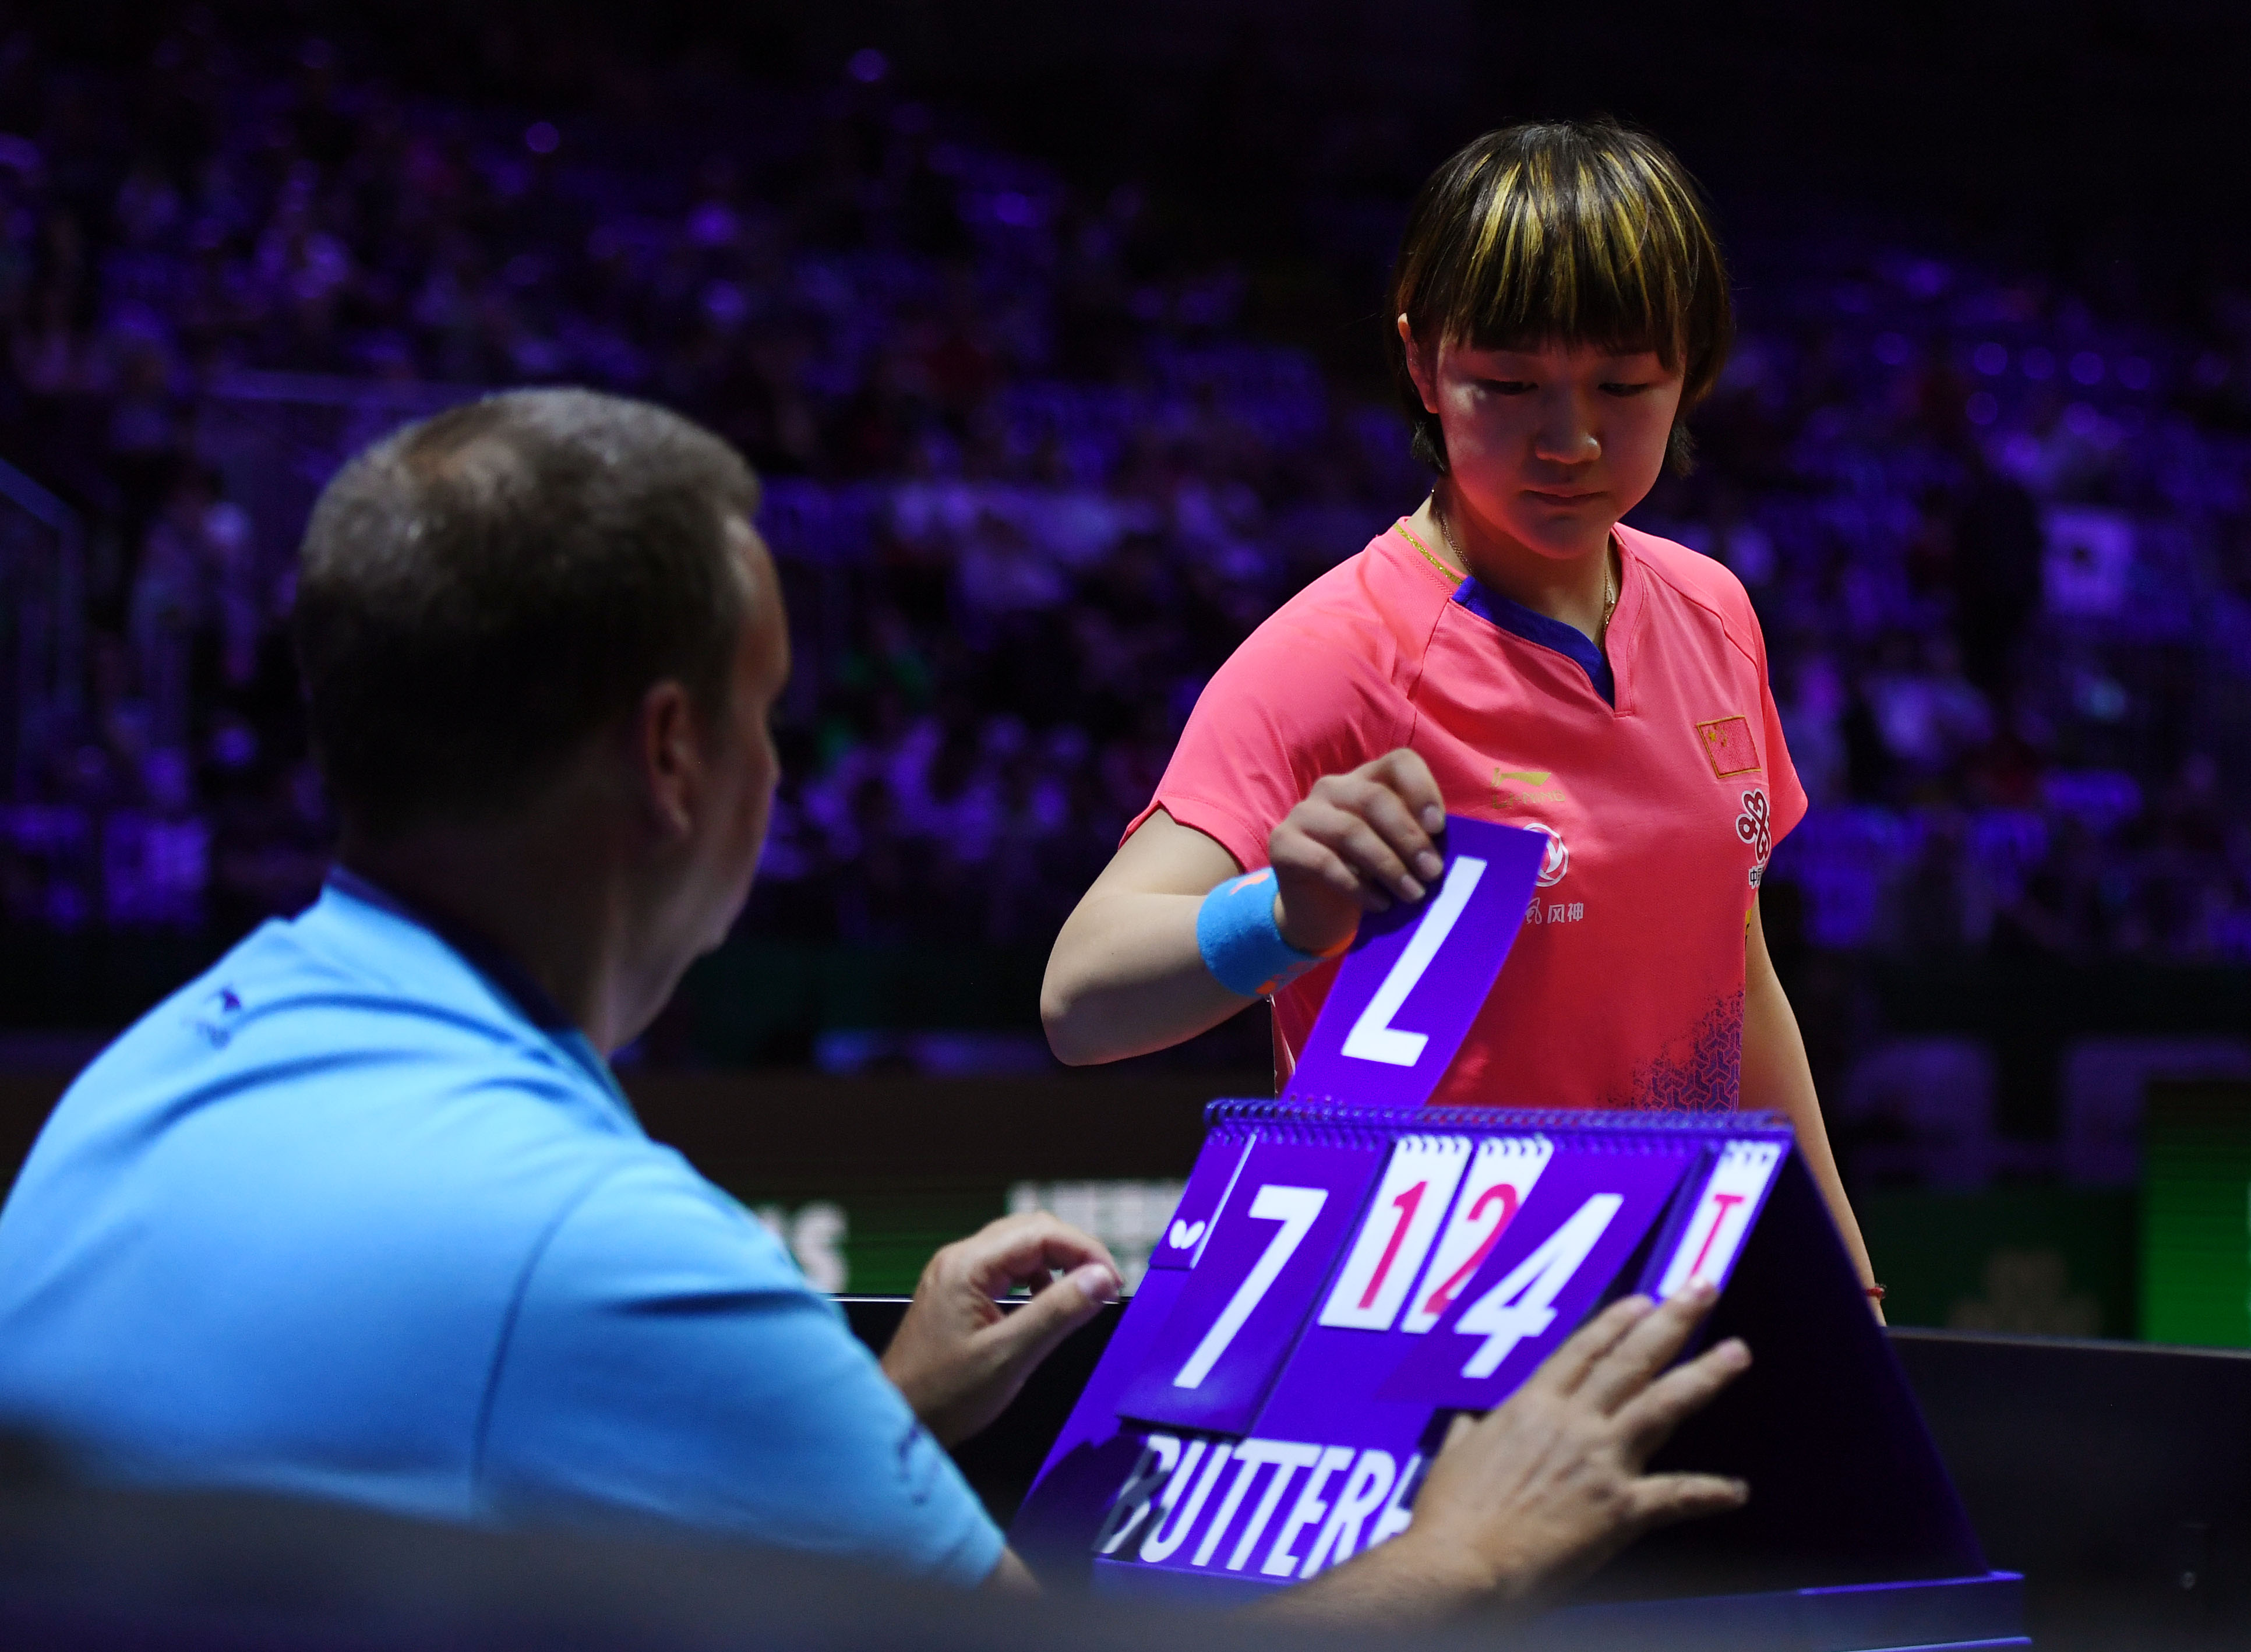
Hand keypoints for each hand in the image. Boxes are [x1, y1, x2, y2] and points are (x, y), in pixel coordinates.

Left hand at [881, 1213, 1121, 1447]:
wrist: (899, 1420)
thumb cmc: (943, 1396)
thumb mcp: (1010, 1356)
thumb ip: (1058, 1312)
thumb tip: (1102, 1278)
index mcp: (967, 1266)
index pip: (1041, 1232)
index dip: (1085, 1250)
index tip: (1113, 1282)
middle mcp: (959, 1260)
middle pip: (1031, 1231)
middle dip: (1073, 1252)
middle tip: (1104, 1285)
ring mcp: (955, 1274)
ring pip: (1019, 1248)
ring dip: (1055, 1263)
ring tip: (1080, 1295)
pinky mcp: (957, 1292)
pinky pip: (1005, 1269)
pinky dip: (1034, 1279)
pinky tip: (1044, 1304)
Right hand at [1267, 748, 1447, 953]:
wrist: (1318, 909)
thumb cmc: (1369, 875)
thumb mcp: (1398, 851)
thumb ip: (1418, 838)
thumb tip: (1444, 849)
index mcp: (1367, 780)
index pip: (1399, 762)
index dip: (1422, 790)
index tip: (1439, 827)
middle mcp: (1332, 788)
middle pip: (1375, 799)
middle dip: (1409, 838)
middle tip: (1433, 873)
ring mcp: (1303, 814)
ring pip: (1351, 831)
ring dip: (1389, 866)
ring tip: (1413, 894)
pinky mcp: (1283, 844)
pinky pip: (1324, 863)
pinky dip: (1358, 886)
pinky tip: (1379, 904)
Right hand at [1394, 1286, 1750, 1611]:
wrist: (1463, 1563)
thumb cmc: (1450, 1514)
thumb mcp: (1453, 1458)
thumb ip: (1469, 1435)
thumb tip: (1468, 1425)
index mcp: (1532, 1406)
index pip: (1584, 1350)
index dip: (1618, 1322)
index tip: (1646, 1299)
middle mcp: (1574, 1422)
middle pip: (1631, 1361)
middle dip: (1672, 1322)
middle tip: (1703, 1289)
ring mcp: (1601, 1461)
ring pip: (1662, 1406)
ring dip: (1704, 1377)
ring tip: (1738, 1352)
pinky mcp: (1620, 1508)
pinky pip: (1675, 1495)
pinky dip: (1709, 1492)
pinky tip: (1737, 1490)